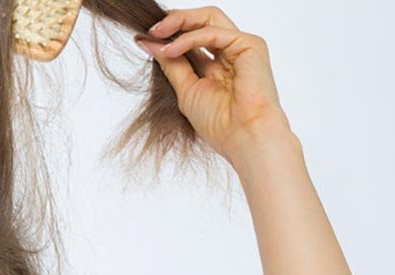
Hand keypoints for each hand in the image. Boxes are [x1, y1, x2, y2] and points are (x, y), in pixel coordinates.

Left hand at [135, 6, 291, 161]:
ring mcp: (241, 47)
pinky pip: (212, 32)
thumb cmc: (220, 122)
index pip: (192, 39)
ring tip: (157, 33)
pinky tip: (171, 50)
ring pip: (209, 18)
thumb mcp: (185, 90)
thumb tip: (149, 43)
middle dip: (175, 21)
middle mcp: (230, 54)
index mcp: (217, 66)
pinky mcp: (249, 45)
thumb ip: (170, 64)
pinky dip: (189, 38)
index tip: (144, 38)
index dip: (170, 35)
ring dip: (180, 22)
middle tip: (152, 30)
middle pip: (201, 21)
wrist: (243, 135)